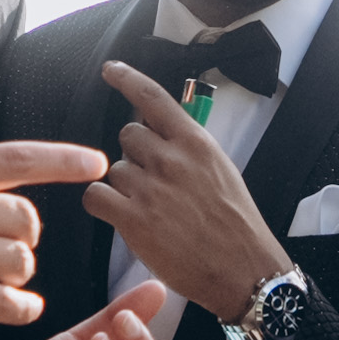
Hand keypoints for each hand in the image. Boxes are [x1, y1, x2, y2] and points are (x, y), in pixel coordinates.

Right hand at [0, 113, 105, 329]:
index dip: (64, 159)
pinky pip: (3, 304)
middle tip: (10, 242)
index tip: (96, 163)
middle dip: (26, 233)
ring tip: (4, 275)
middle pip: (25, 220)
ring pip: (20, 262)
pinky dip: (21, 308)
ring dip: (21, 271)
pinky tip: (18, 306)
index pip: (17, 158)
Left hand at [88, 61, 292, 321]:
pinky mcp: (133, 219)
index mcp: (196, 143)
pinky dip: (103, 205)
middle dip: (136, 155)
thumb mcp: (221, 170)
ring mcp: (150, 189)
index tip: (110, 70)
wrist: (242, 269)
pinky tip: (122, 216)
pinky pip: (96, 196)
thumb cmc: (234, 223)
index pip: (153, 98)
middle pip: (128, 135)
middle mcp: (171, 159)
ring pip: (114, 170)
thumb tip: (159, 133)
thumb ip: (189, 148)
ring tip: (152, 209)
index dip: (127, 79)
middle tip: (155, 182)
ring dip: (125, 186)